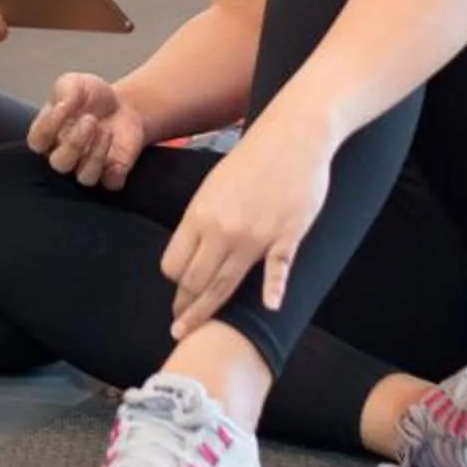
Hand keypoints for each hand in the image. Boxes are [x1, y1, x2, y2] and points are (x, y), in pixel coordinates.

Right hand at [27, 73, 151, 190]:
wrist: (124, 104)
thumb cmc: (91, 96)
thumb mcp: (74, 83)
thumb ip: (65, 91)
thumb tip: (62, 107)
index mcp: (49, 135)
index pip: (37, 142)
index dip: (47, 127)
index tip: (64, 106)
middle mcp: (65, 155)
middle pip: (60, 164)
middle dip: (74, 143)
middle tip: (90, 120)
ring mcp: (87, 167)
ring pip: (85, 176)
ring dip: (96, 154)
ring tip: (105, 130)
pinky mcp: (112, 174)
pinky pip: (111, 181)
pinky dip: (114, 168)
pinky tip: (116, 145)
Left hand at [161, 121, 330, 341]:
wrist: (292, 136)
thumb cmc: (252, 159)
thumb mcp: (214, 186)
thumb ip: (203, 220)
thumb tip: (193, 249)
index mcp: (200, 214)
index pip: (174, 263)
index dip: (174, 284)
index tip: (176, 296)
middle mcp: (222, 228)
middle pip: (195, 280)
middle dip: (185, 306)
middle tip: (180, 326)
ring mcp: (255, 234)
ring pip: (225, 282)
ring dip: (208, 310)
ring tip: (196, 330)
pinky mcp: (286, 235)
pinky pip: (277, 268)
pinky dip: (274, 288)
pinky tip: (270, 305)